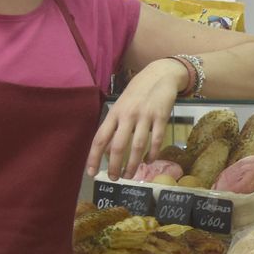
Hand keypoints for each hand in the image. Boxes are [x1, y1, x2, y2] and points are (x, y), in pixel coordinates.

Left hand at [87, 59, 189, 177]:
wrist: (160, 74)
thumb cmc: (137, 92)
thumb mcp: (122, 106)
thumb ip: (115, 126)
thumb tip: (109, 151)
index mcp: (114, 113)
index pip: (100, 138)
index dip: (94, 157)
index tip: (92, 173)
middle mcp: (128, 115)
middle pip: (118, 146)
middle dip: (114, 166)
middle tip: (114, 178)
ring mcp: (145, 116)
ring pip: (137, 146)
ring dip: (133, 164)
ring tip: (130, 175)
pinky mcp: (161, 117)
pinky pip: (156, 140)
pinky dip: (152, 154)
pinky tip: (149, 161)